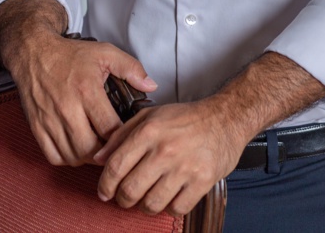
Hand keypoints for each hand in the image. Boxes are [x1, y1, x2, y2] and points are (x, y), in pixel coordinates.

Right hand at [15, 33, 157, 166]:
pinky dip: (68, 159)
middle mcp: (67, 108)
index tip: (129, 137)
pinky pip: (54, 157)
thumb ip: (131, 68)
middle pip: (91, 149)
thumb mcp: (105, 52)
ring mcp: (50, 120)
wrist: (34, 53)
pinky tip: (78, 148)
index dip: (122, 138)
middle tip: (115, 148)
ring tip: (99, 148)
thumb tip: (151, 86)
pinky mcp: (37, 128)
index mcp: (87, 90)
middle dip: (106, 153)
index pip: (109, 129)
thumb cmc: (71, 55)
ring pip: (73, 156)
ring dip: (89, 158)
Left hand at [94, 97, 245, 216]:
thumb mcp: (151, 116)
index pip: (116, 166)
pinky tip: (171, 194)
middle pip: (130, 190)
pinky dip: (170, 206)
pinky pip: (176, 208)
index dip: (105, 184)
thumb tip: (99, 158)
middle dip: (122, 198)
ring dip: (145, 205)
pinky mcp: (202, 181)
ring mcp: (184, 167)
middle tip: (126, 196)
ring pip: (151, 204)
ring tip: (148, 195)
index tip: (104, 191)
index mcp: (150, 131)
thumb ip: (122, 135)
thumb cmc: (187, 118)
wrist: (226, 118)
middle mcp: (165, 149)